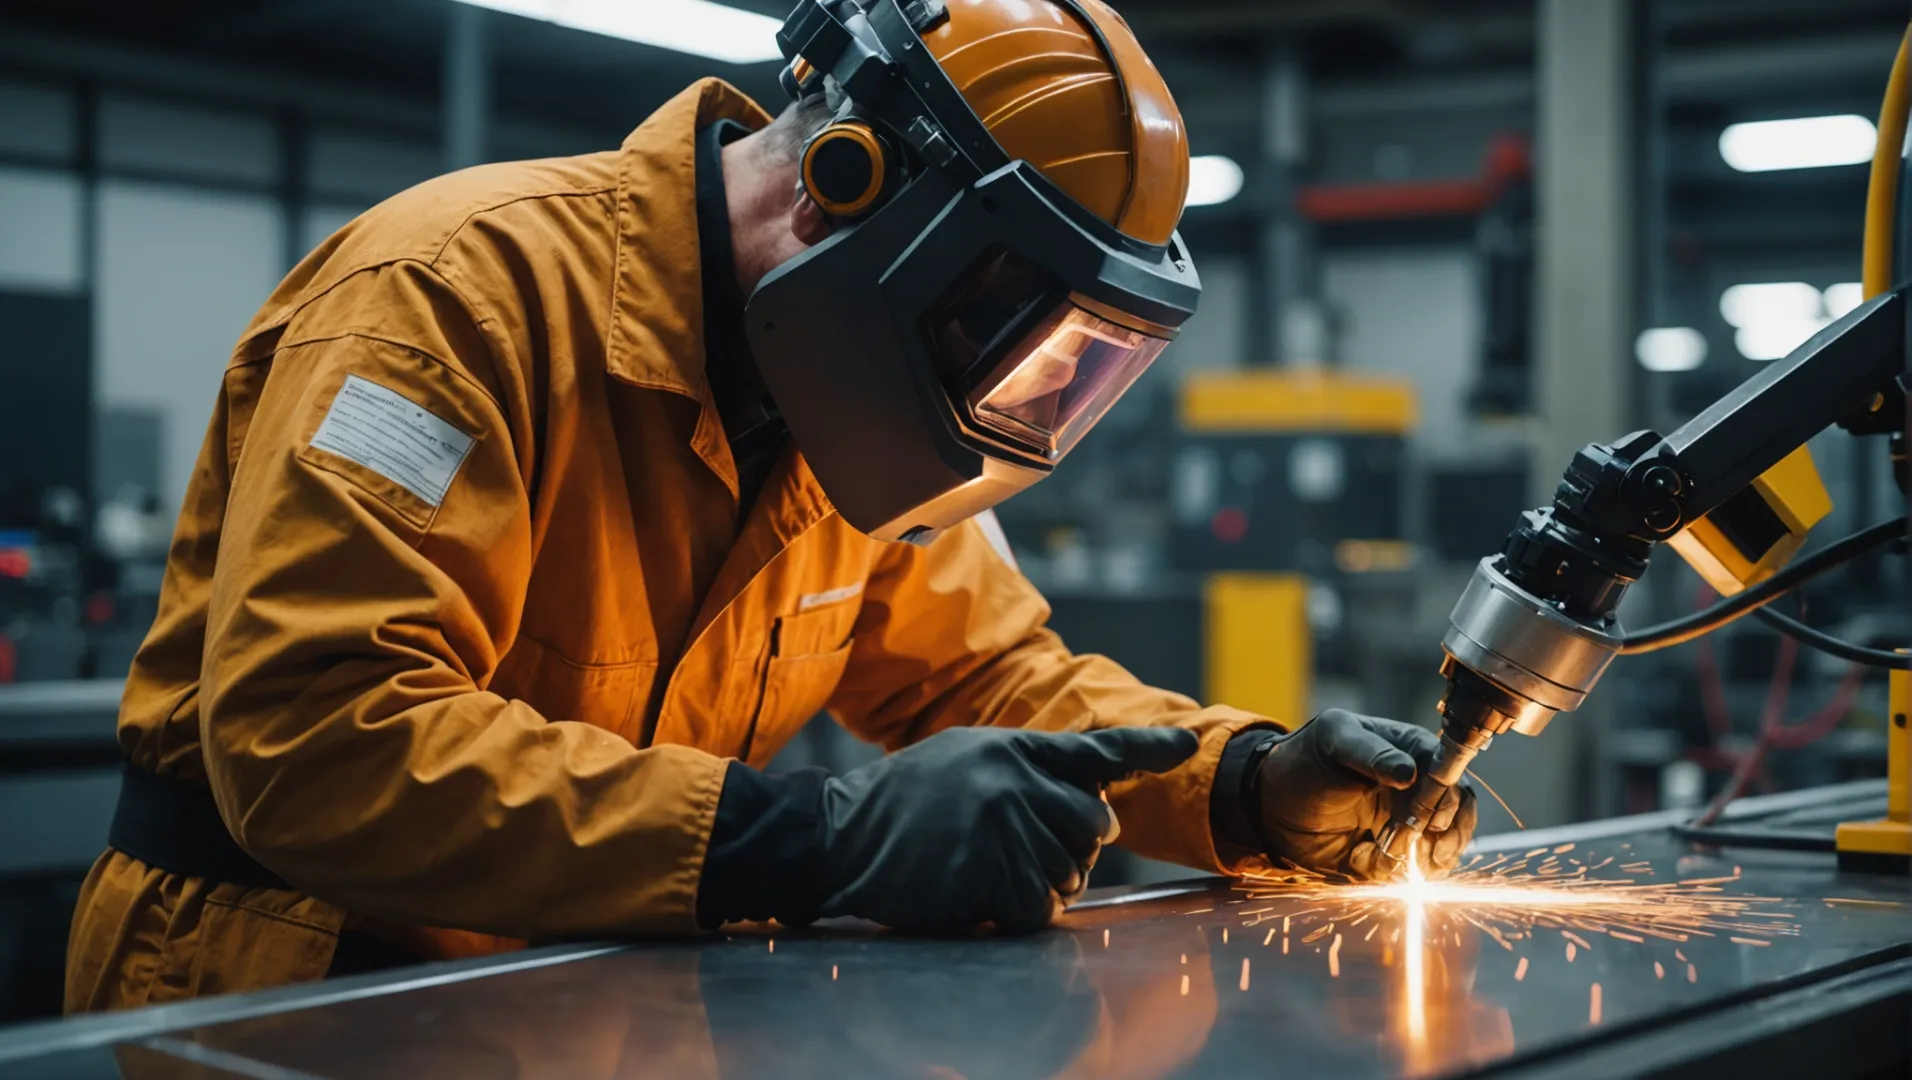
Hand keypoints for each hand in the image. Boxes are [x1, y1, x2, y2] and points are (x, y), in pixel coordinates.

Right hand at [818, 726, 1198, 933]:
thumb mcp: (967, 758)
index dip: (1149, 747)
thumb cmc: (903, 801)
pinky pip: (1041, 909)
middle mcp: (1015, 784)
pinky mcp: (988, 878)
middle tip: (1014, 845)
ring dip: (1040, 882)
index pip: (1096, 748)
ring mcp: (1003, 831)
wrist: (836, 834)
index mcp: (1013, 749)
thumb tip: (1095, 805)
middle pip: (1092, 826)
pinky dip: (1020, 912)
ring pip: (1070, 872)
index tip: (1191, 743)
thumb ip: (1027, 769)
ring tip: (983, 865)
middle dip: (1069, 846)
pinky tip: (981, 894)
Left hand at [1252, 710, 1476, 878]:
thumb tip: (1408, 772)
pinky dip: (1393, 873)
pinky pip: (1409, 872)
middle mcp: (1417, 790)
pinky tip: (1366, 860)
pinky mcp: (1389, 854)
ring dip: (1427, 860)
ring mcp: (1406, 824)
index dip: (1447, 798)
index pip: (1449, 775)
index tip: (1432, 818)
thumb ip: (1371, 753)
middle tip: (1416, 846)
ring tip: (1396, 858)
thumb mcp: (1334, 741)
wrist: (1270, 801)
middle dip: (1444, 835)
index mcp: (1411, 752)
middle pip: (1457, 814)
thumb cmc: (1305, 757)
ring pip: (1442, 847)